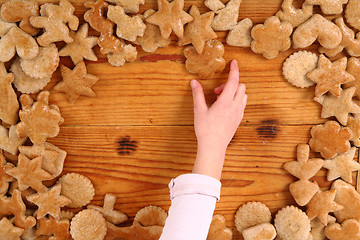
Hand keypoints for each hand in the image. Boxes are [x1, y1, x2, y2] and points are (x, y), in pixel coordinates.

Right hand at [190, 60, 246, 179]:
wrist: (214, 147)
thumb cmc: (205, 129)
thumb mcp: (199, 110)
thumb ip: (197, 94)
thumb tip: (193, 82)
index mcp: (225, 102)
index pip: (234, 81)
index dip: (234, 70)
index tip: (234, 62)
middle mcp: (235, 106)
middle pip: (241, 86)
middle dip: (231, 83)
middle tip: (217, 91)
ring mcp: (239, 113)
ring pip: (243, 95)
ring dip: (234, 92)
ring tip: (220, 100)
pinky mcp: (239, 119)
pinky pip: (242, 104)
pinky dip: (236, 100)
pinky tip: (224, 107)